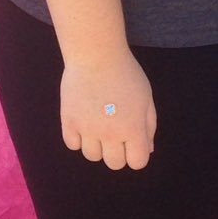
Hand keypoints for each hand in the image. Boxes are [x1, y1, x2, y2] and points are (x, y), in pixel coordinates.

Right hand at [60, 49, 156, 169]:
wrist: (96, 54)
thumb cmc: (126, 74)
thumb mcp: (146, 97)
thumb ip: (148, 126)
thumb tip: (146, 150)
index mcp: (133, 128)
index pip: (137, 163)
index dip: (137, 154)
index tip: (133, 141)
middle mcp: (110, 133)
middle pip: (114, 164)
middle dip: (118, 152)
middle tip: (115, 132)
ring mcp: (87, 129)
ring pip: (92, 156)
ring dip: (97, 145)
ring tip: (98, 124)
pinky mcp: (69, 121)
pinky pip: (72, 145)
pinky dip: (78, 138)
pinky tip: (84, 122)